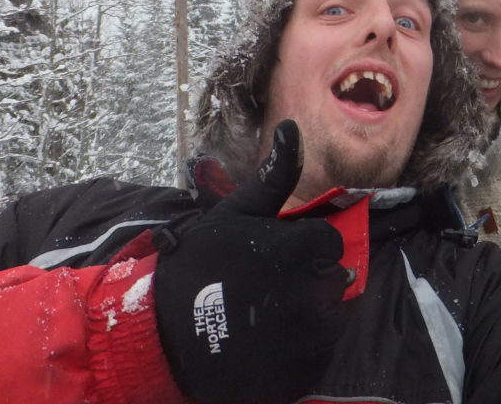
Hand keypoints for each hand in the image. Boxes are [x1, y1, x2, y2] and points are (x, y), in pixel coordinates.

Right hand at [155, 120, 348, 403]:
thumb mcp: (234, 215)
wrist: (163, 337)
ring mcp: (309, 339)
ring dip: (312, 312)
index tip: (280, 254)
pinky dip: (304, 346)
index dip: (307, 246)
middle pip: (336, 278)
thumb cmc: (200, 266)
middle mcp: (311, 295)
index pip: (331, 242)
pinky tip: (270, 340)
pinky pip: (321, 351)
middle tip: (270, 286)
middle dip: (311, 278)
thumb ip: (274, 176)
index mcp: (299, 251)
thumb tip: (292, 127)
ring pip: (334, 315)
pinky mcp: (305, 373)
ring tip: (269, 313)